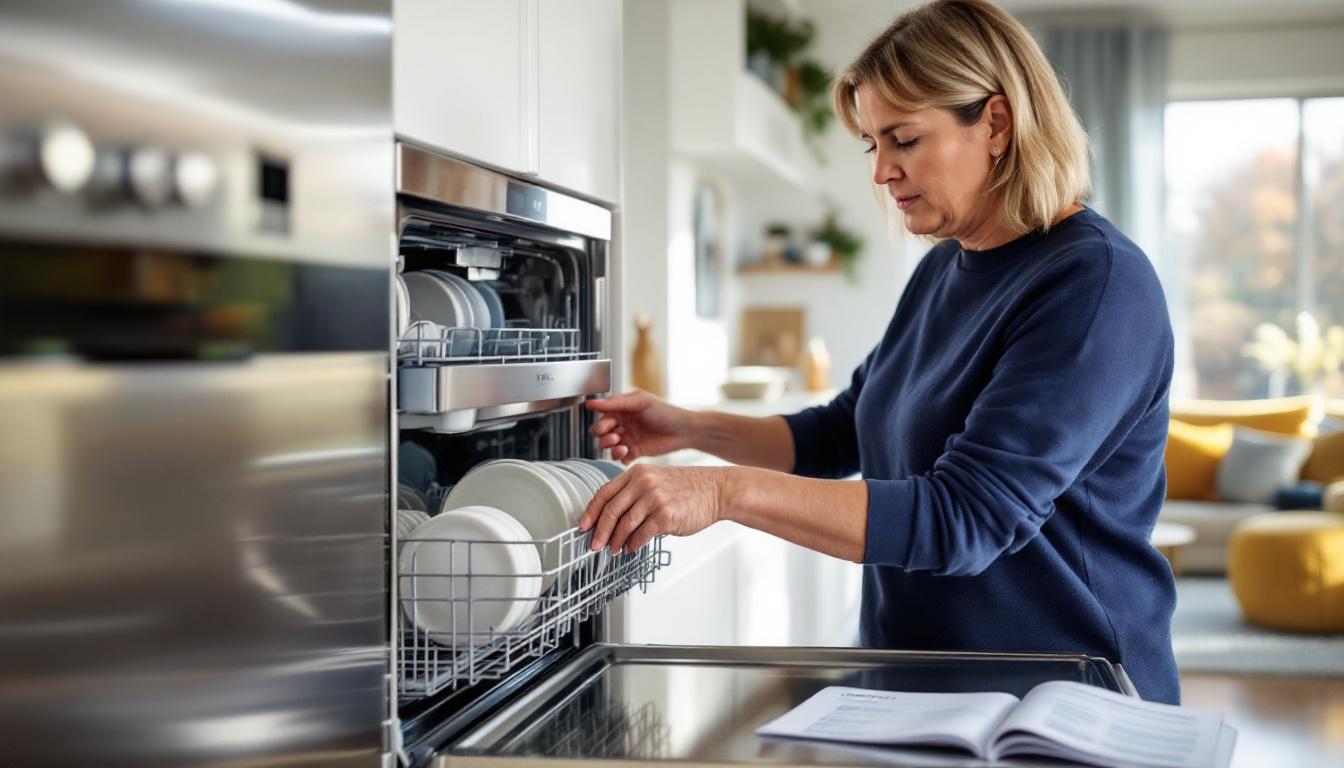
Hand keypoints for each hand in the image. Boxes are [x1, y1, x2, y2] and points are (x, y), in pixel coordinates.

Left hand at [577, 464, 728, 553]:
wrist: (716, 490)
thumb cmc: (687, 488)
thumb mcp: (656, 479)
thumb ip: (634, 493)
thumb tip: (612, 518)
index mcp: (637, 473)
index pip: (604, 493)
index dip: (590, 512)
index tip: (583, 526)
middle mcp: (643, 483)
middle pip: (611, 511)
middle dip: (600, 532)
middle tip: (595, 545)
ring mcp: (654, 498)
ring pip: (625, 525)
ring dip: (616, 541)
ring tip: (615, 549)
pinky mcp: (666, 515)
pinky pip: (641, 535)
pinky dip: (633, 544)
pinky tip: (632, 548)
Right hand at [585, 390, 696, 462]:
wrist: (683, 431)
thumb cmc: (666, 412)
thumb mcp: (640, 402)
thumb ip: (616, 402)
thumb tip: (592, 402)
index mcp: (623, 409)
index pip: (603, 415)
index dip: (601, 421)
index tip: (606, 424)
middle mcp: (624, 423)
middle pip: (601, 431)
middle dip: (603, 434)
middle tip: (613, 435)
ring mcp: (628, 438)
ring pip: (608, 445)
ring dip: (609, 446)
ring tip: (620, 445)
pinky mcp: (634, 452)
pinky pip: (619, 457)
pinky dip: (619, 456)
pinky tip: (627, 453)